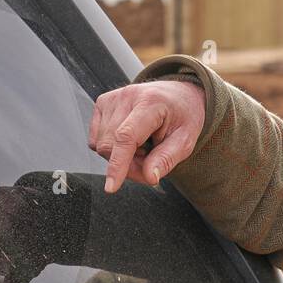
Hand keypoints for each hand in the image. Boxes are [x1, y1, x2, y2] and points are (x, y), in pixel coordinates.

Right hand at [88, 80, 205, 192]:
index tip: (112, 187)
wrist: (178, 95)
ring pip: (101, 145)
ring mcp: (112, 98)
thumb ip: (167, 159)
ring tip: (144, 146)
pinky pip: (96, 139)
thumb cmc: (183, 115)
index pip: (126, 137)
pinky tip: (131, 140)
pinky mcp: (102, 103)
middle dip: (128, 165)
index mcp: (151, 102)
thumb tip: (149, 177)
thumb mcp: (186, 139)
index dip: (118, 165)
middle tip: (150, 161)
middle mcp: (127, 96)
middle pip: (111, 146)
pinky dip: (112, 147)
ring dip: (121, 156)